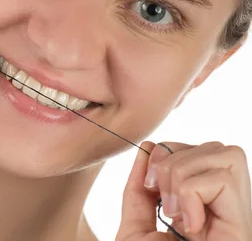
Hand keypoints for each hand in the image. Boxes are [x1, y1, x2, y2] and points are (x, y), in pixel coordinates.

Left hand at [117, 141, 251, 240]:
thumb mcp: (134, 225)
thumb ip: (139, 188)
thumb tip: (148, 146)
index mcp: (204, 206)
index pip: (200, 149)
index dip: (168, 154)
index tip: (150, 189)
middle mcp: (227, 209)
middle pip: (215, 146)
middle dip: (174, 162)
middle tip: (163, 204)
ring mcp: (239, 218)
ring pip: (225, 154)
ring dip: (183, 179)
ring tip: (178, 216)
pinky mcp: (244, 228)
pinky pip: (222, 178)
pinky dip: (193, 195)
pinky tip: (191, 227)